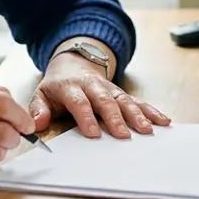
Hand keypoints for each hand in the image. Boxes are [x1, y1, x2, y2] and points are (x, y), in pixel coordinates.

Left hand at [28, 53, 169, 138]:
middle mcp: (93, 86)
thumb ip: (39, 109)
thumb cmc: (57, 86)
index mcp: (71, 87)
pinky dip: (150, 110)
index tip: (94, 133)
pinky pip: (137, 100)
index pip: (79, 102)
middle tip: (124, 135)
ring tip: (147, 130)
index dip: (86, 116)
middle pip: (106, 100)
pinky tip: (162, 120)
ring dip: (137, 114)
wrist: (73, 62)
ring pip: (124, 100)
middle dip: (116, 118)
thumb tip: (36, 124)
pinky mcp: (121, 92)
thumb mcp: (42, 93)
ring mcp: (109, 88)